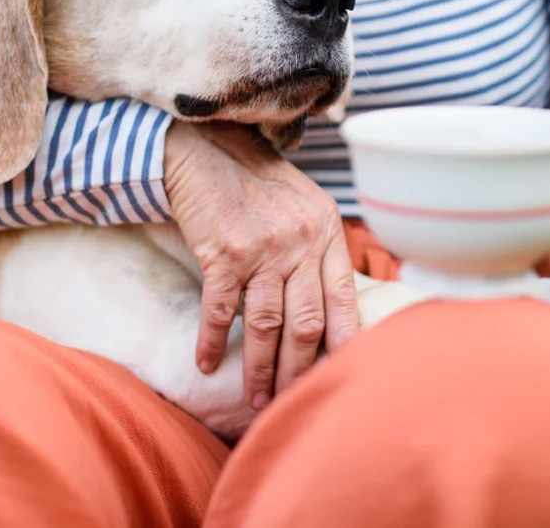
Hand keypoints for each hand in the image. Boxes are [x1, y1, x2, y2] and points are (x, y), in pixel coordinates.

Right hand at [163, 121, 358, 409]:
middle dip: (298, 370)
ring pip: (266, 325)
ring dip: (260, 369)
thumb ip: (321, 249)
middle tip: (291, 401)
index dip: (343, 343)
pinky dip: (213, 341)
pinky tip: (207, 364)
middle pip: (306, 322)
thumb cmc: (257, 181)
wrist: (206, 149)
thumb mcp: (305, 205)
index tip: (340, 377)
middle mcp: (300, 242)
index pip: (344, 299)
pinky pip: (220, 311)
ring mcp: (262, 249)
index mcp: (326, 232)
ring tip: (256, 398)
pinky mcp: (223, 253)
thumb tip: (334, 304)